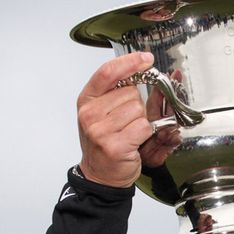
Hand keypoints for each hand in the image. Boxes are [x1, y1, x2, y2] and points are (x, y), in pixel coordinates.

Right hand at [76, 52, 164, 186]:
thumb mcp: (101, 112)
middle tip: (125, 122)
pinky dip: (144, 134)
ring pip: (139, 110)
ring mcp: (100, 130)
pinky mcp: (114, 145)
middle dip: (136, 105)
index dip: (129, 62)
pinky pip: (143, 127)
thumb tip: (138, 69)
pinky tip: (132, 142)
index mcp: (87, 100)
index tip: (146, 59)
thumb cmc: (104, 142)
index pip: (108, 72)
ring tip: (128, 133)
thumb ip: (114, 91)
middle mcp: (90, 114)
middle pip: (130, 92)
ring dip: (140, 121)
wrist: (100, 174)